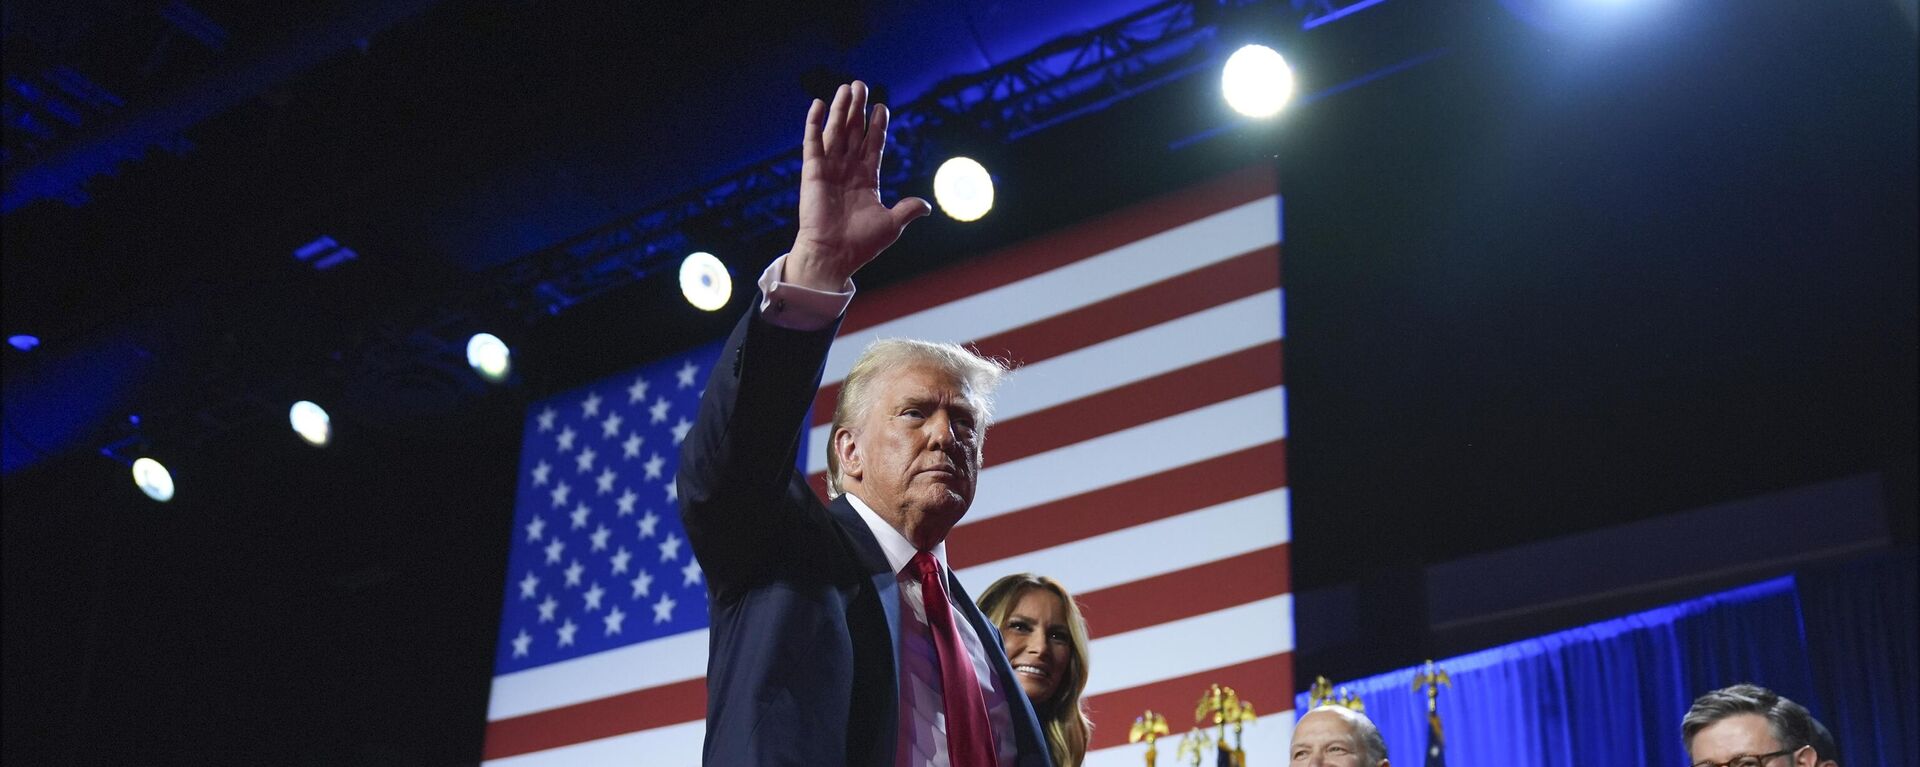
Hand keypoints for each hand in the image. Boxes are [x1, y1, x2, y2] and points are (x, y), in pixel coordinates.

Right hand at [787, 81, 930, 290]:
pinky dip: (814, 123)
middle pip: (854, 132)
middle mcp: (848, 170)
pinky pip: (813, 143)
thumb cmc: (861, 244)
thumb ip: (907, 210)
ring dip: (841, 109)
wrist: (834, 255)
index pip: (873, 145)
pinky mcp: (812, 172)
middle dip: (858, 109)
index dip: (878, 125)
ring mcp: (829, 169)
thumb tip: (926, 205)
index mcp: (867, 179)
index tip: (882, 106)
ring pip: (836, 131)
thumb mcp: (892, 225)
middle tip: (861, 85)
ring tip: (846, 87)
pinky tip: (818, 104)